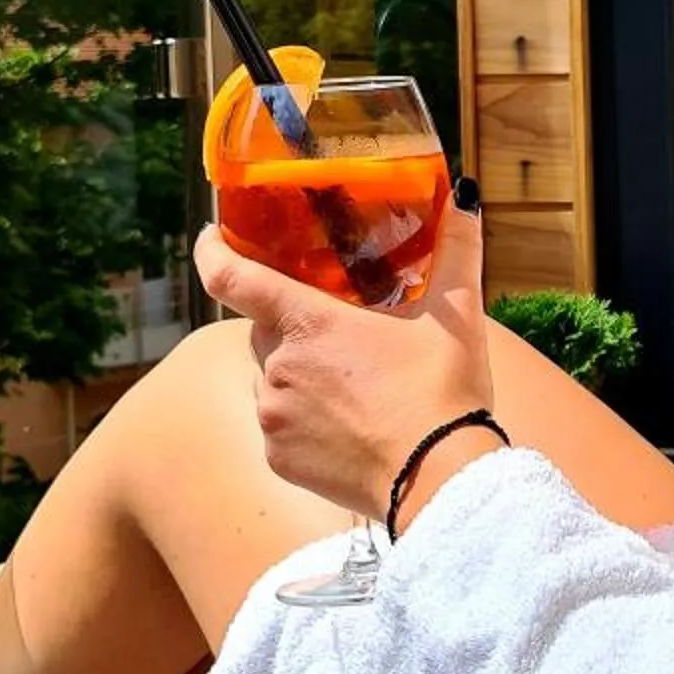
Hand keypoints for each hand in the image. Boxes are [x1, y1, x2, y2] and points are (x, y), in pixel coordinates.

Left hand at [192, 188, 496, 523]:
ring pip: (271, 380)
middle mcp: (277, 367)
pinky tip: (348, 427)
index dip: (212, 251)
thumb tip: (464, 196)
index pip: (232, 277)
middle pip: (265, 330)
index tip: (210, 237)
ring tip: (357, 392)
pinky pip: (278, 427)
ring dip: (301, 376)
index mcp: (308, 323)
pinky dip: (304, 421)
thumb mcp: (455, 314)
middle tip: (344, 336)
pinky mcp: (278, 459)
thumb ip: (456, 250)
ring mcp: (273, 417)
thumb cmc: (444, 392)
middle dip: (296, 327)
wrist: (439, 477)